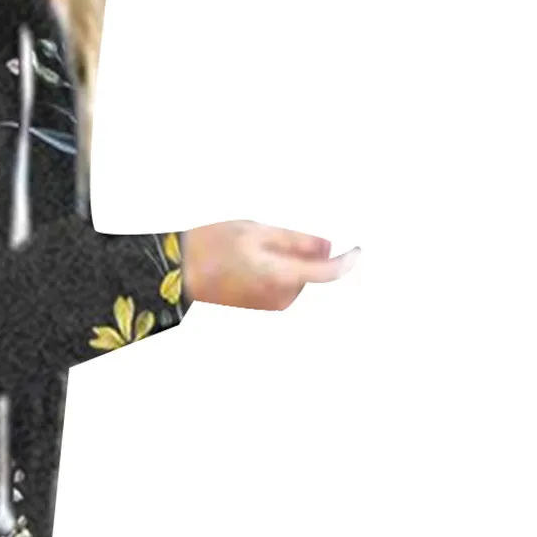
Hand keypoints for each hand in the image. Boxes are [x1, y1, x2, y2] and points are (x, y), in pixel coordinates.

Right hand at [181, 222, 359, 310]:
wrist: (178, 272)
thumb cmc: (214, 245)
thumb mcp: (258, 231)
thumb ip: (297, 241)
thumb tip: (329, 248)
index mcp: (280, 276)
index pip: (328, 273)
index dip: (347, 261)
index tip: (359, 250)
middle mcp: (279, 297)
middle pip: (311, 270)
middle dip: (302, 253)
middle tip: (267, 238)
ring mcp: (269, 304)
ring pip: (297, 277)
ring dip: (287, 261)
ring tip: (252, 250)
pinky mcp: (261, 305)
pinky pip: (283, 284)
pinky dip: (277, 269)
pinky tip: (250, 260)